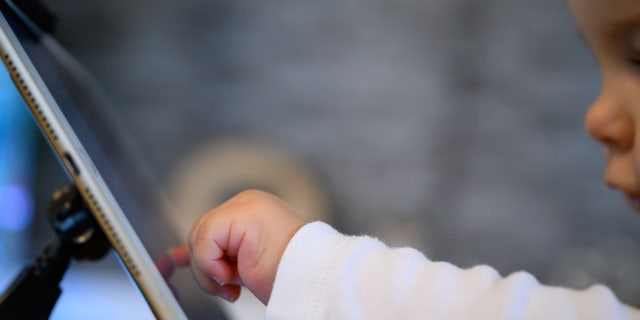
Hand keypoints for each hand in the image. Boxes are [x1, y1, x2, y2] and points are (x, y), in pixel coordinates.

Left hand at [161, 190, 304, 303]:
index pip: (209, 230)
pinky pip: (206, 238)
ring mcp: (245, 205)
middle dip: (207, 267)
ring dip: (210, 271)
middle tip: (229, 287)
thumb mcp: (243, 265)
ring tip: (233, 285)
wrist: (314, 280)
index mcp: (250, 212)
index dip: (203, 259)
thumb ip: (212, 255)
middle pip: (200, 233)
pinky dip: (210, 264)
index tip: (208, 279)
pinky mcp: (241, 214)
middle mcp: (247, 203)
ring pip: (199, 237)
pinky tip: (230, 278)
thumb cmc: (288, 277)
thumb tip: (173, 256)